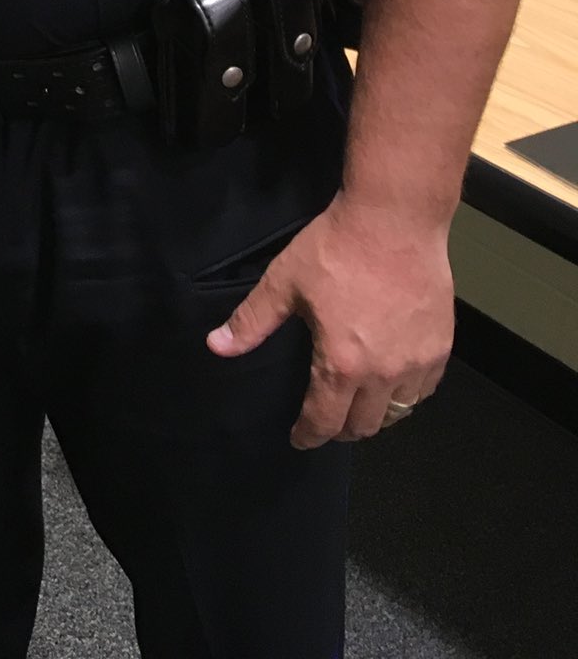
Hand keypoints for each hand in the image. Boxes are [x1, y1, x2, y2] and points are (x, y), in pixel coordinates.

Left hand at [205, 193, 453, 447]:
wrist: (394, 219)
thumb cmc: (337, 247)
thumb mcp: (284, 281)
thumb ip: (252, 321)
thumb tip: (216, 347)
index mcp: (341, 364)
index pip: (324, 421)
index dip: (308, 436)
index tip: (300, 439)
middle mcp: (383, 373)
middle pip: (363, 426)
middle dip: (341, 428)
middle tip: (327, 418)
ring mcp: (417, 362)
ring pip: (397, 412)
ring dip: (375, 414)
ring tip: (358, 401)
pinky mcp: (441, 346)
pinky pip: (424, 389)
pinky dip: (406, 393)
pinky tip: (392, 379)